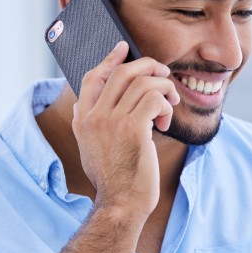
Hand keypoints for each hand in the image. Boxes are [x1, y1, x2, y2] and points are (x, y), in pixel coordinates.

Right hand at [72, 42, 179, 220]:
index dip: (110, 59)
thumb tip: (86, 100)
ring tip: (169, 104)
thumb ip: (89, 123)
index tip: (124, 48)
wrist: (120, 204)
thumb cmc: (114, 179)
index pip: (93, 76)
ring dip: (163, 89)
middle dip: (148, 66)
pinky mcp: (133, 129)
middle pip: (122, 72)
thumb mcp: (90, 147)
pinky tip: (165, 122)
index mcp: (82, 119)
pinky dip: (166, 105)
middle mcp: (94, 116)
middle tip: (164, 74)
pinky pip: (155, 99)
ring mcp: (112, 122)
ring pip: (143, 82)